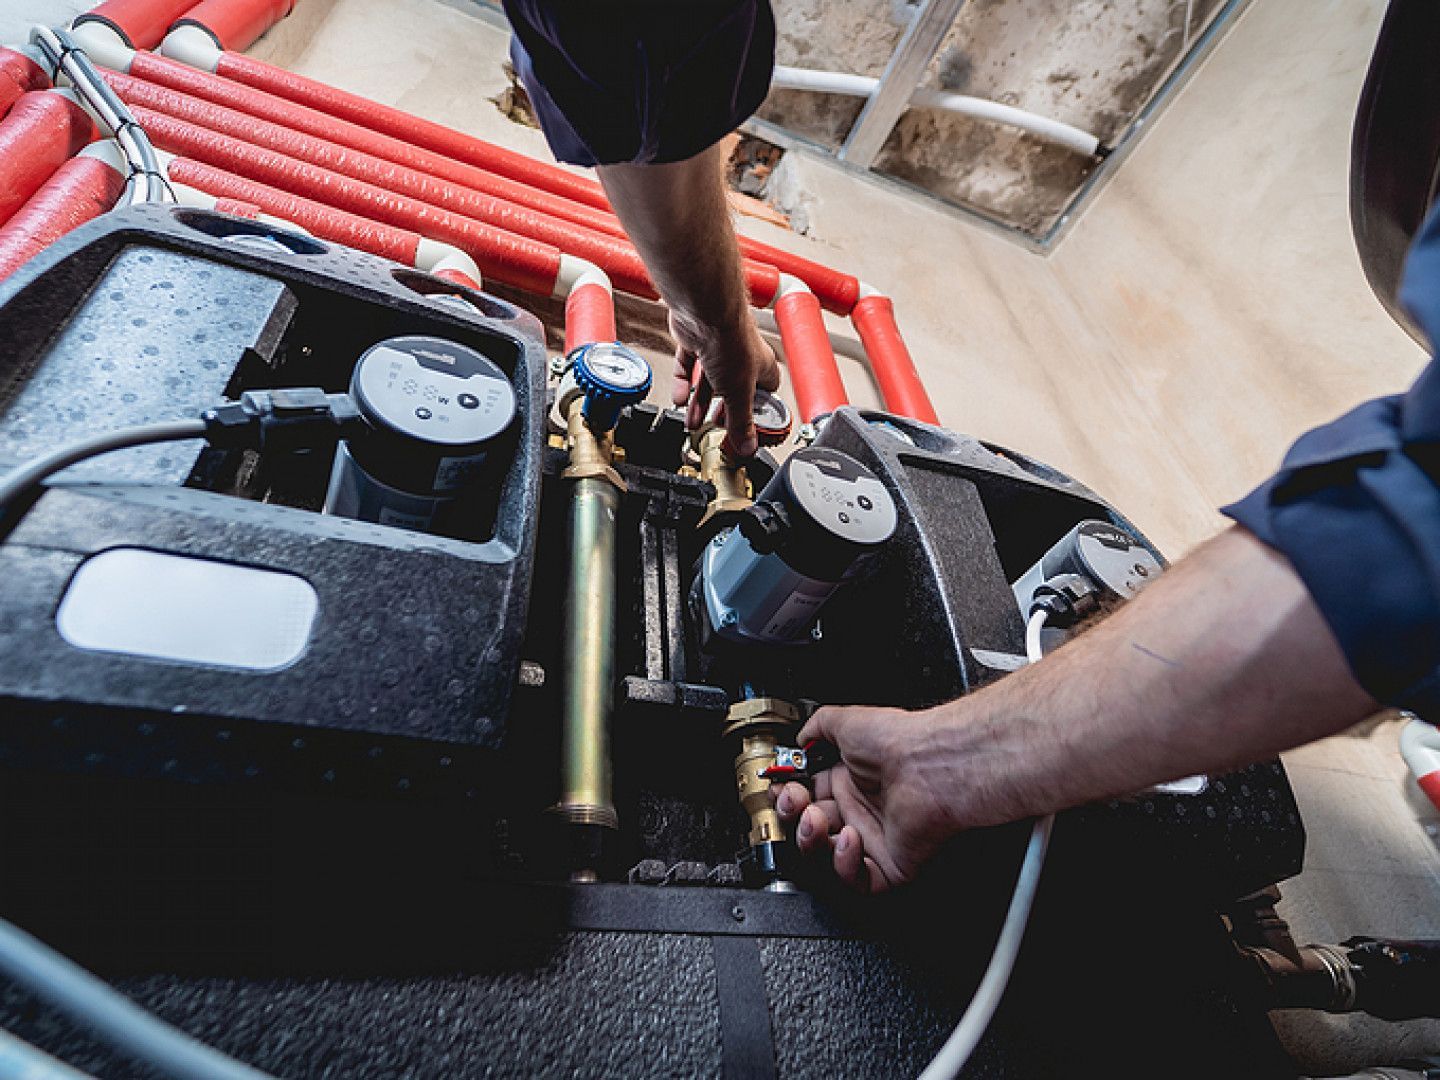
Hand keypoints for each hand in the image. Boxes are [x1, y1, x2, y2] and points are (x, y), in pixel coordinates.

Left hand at [668, 307, 778, 456]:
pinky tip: (679, 399)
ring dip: (700, 403)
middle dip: (724, 410)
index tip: (748, 431)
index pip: (766, 395)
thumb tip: (747, 447)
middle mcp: (742, 356)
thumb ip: (740, 422)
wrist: (704, 310)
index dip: (757, 414)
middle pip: (734, 390)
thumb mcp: (738, 392)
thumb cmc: (730, 340)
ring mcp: (717, 348)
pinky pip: (688, 367)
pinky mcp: (695, 340)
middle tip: (718, 426)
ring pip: (709, 381)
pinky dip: (683, 383)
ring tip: (693, 422)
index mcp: (762, 366)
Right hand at [773, 704, 961, 893]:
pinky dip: (845, 865)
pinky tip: (849, 839)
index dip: (787, 797)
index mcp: (847, 781)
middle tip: (795, 802)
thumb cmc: (897, 740)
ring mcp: (874, 838)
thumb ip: (816, 728)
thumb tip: (800, 738)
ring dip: (812, 840)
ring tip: (817, 819)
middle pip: (810, 829)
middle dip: (793, 817)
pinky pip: (859, 879)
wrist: (929, 762)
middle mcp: (859, 810)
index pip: (805, 798)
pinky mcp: (891, 863)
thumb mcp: (844, 722)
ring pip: (827, 857)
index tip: (778, 790)